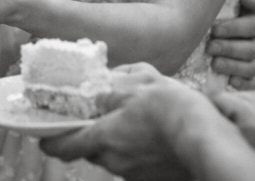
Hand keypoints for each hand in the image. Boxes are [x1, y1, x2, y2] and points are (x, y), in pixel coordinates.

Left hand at [41, 77, 215, 180]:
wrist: (210, 140)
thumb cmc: (174, 108)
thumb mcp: (139, 83)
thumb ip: (112, 87)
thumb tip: (99, 86)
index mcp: (104, 137)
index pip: (62, 147)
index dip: (50, 139)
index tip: (44, 133)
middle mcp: (114, 161)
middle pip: (90, 150)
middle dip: (91, 134)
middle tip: (101, 115)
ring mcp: (133, 174)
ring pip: (113, 157)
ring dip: (116, 141)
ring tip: (134, 121)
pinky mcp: (151, 179)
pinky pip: (134, 163)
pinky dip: (136, 150)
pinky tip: (153, 134)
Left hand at [207, 0, 254, 89]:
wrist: (206, 20)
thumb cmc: (217, 4)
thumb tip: (247, 0)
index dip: (238, 27)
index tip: (215, 28)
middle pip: (253, 47)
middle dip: (230, 47)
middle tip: (210, 46)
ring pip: (252, 66)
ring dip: (234, 65)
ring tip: (214, 63)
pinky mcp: (248, 74)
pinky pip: (252, 82)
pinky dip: (244, 83)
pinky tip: (231, 81)